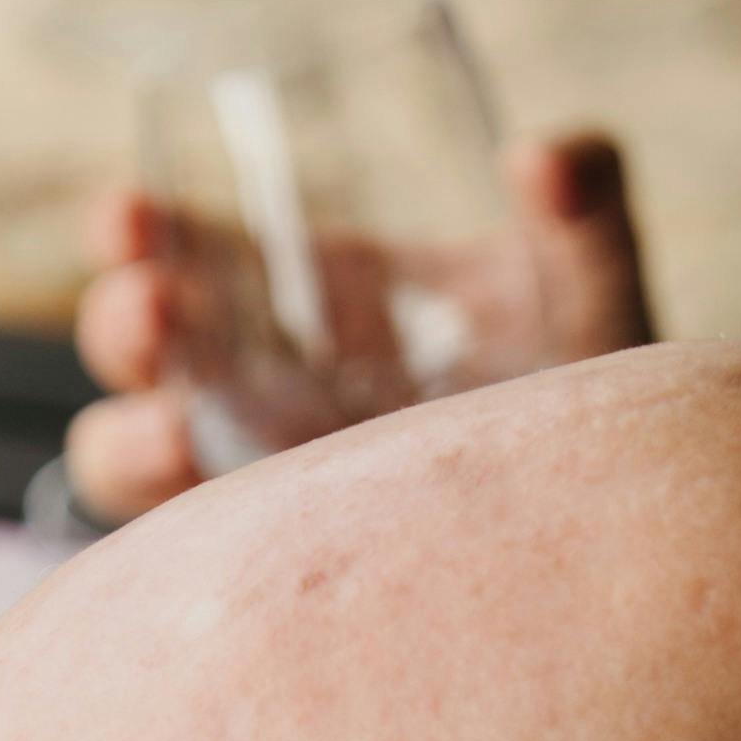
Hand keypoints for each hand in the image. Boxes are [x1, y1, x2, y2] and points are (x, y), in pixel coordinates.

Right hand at [63, 125, 654, 523]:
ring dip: (131, 445)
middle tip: (154, 311)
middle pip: (138, 353)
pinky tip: (230, 542)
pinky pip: (189, 577)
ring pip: (131, 468)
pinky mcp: (266, 583)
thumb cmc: (588, 403)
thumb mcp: (593, 294)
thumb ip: (586, 212)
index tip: (127, 218)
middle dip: (125, 324)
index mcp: (309, 300)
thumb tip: (541, 157)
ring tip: (175, 438)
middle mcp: (257, 392)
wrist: (615, 536)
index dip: (140, 233)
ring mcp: (252, 491)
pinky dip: (185, 559)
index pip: (193, 253)